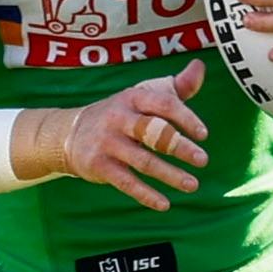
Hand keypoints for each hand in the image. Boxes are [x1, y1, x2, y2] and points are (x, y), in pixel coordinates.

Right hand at [63, 62, 208, 209]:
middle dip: (180, 147)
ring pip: (143, 161)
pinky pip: (126, 182)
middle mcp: (119, 118)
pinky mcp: (98, 165)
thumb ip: (176, 86)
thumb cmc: (120, 113)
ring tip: (193, 185)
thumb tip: (200, 66)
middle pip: (154, 133)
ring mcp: (107, 143)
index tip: (203, 134)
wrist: (69, 132)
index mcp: (133, 98)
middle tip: (203, 160)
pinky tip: (165, 204)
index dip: (185, 118)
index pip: (163, 104)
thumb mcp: (143, 95)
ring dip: (170, 175)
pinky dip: (146, 195)